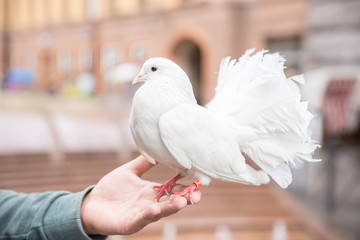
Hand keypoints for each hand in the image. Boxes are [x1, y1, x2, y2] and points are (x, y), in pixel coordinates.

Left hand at [80, 155, 200, 234]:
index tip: (198, 181)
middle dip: (185, 200)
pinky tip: (154, 209)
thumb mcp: (129, 171)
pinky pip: (140, 219)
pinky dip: (148, 215)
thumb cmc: (111, 188)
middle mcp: (150, 204)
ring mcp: (141, 215)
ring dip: (170, 208)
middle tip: (197, 195)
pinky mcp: (129, 224)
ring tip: (181, 202)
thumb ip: (144, 162)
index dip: (185, 187)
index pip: (173, 190)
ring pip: (159, 212)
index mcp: (152, 192)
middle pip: (171, 203)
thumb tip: (159, 148)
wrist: (92, 204)